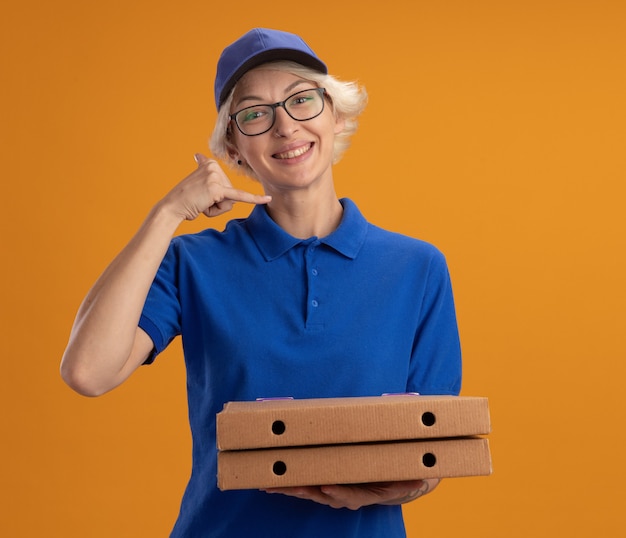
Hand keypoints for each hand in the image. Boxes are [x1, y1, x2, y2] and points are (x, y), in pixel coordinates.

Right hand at [158, 154, 270, 221]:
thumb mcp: (196, 181)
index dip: (216, 195)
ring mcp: (215, 176)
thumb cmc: (184, 199)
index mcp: (210, 163)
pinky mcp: (218, 189)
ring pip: (231, 199)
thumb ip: (202, 170)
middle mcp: (213, 167)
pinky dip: (254, 199)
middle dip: (217, 202)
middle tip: (199, 201)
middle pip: (231, 191)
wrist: (172, 207)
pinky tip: (266, 199)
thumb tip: (198, 156)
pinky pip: (239, 197)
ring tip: (201, 203)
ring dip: (217, 207)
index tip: (200, 192)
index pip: (225, 184)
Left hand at [261, 479, 439, 509]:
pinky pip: (303, 485)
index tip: (327, 489)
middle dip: (303, 490)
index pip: (349, 494)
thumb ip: (410, 481)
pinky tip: (269, 482)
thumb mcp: (405, 481)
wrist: (388, 487)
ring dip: (289, 488)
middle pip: (321, 495)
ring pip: (308, 491)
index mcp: (362, 494)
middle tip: (287, 487)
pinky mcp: (322, 485)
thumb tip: (420, 480)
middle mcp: (344, 496)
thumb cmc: (394, 480)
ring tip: (270, 484)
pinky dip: (287, 484)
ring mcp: (331, 492)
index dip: (338, 492)